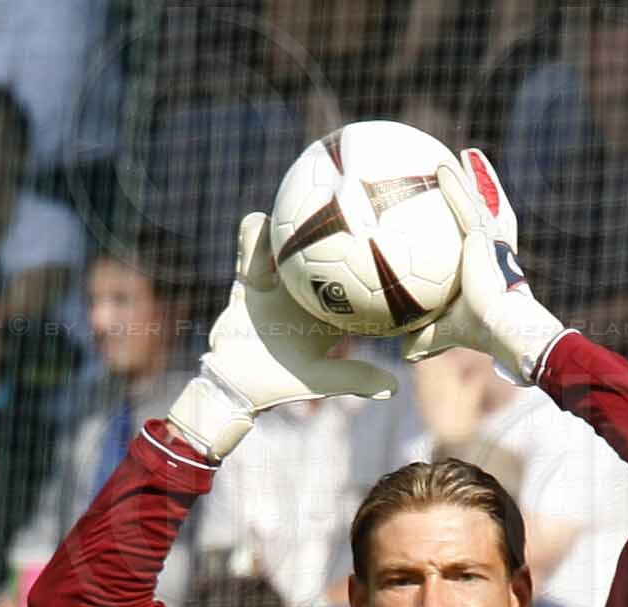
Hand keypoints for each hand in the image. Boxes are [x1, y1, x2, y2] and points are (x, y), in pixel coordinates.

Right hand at [167, 212, 397, 461]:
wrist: (232, 385)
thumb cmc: (278, 384)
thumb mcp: (317, 379)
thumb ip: (353, 378)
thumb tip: (396, 387)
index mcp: (327, 308)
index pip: (353, 276)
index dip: (366, 253)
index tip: (379, 232)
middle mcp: (304, 291)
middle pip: (322, 248)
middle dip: (326, 225)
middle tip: (337, 198)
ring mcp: (277, 282)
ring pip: (285, 242)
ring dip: (287, 226)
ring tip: (290, 209)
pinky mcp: (248, 279)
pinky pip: (250, 248)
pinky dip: (252, 236)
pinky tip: (258, 222)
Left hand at [404, 148, 566, 383]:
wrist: (498, 326)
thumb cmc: (476, 332)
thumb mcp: (442, 334)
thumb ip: (425, 338)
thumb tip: (403, 354)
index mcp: (486, 265)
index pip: (480, 238)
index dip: (476, 222)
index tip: (465, 211)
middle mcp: (493, 246)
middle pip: (486, 208)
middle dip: (479, 187)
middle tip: (467, 168)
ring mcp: (491, 236)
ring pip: (479, 197)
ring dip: (472, 174)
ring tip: (464, 153)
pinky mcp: (484, 233)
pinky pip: (465, 202)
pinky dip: (454, 183)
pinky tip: (442, 165)